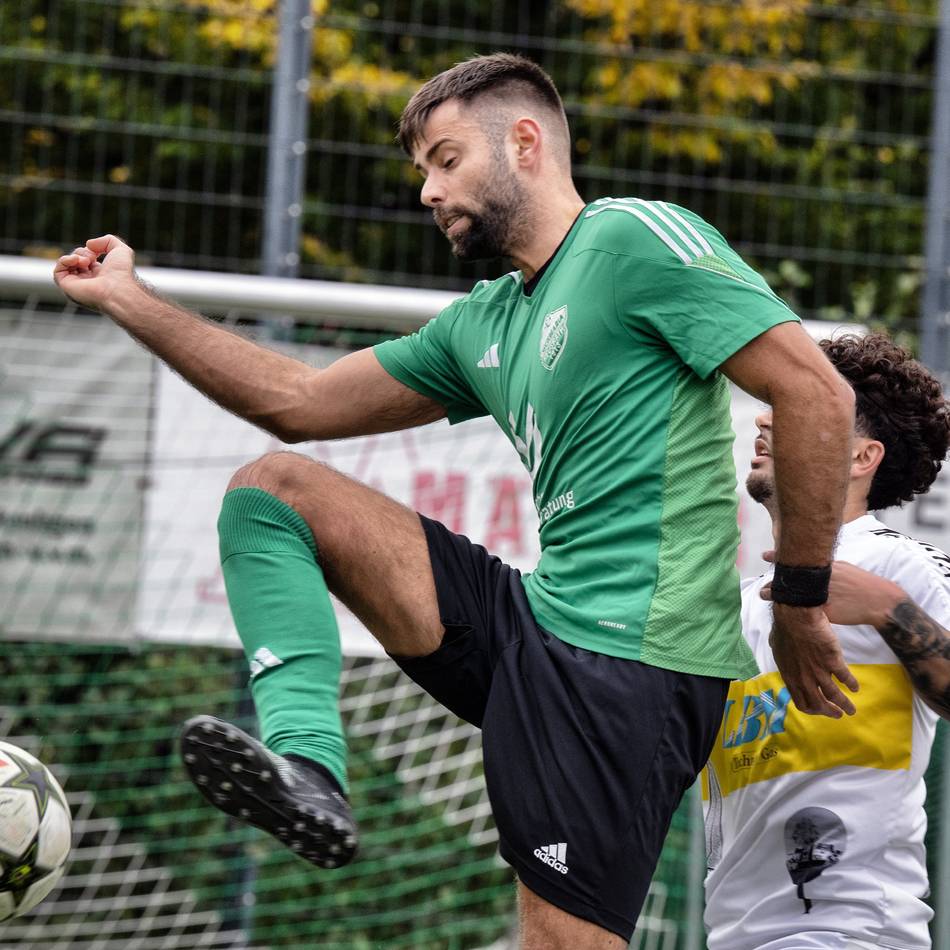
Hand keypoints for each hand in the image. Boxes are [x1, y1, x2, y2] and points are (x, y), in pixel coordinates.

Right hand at [53, 234, 137, 312]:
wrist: (118, 289)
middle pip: (75, 260)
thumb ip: (107, 240)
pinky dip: (64, 260)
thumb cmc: (122, 273)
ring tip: (86, 260)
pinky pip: (57, 271)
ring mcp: (77, 286)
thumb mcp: (121, 250)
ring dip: (75, 256)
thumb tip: (88, 244)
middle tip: (91, 256)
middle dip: (82, 252)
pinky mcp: (68, 288)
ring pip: (66, 265)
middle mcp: (88, 282)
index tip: (96, 251)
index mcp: (100, 276)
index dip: (89, 250)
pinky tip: (77, 261)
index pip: (87, 259)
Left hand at [760, 553, 905, 629]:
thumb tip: (812, 560)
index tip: (763, 555)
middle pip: (792, 579)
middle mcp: (822, 579)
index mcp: (826, 567)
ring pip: (795, 596)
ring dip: (779, 596)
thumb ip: (826, 567)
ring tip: (764, 595)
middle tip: (762, 587)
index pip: (798, 560)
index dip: (779, 557)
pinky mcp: (827, 611)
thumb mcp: (844, 568)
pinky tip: (784, 612)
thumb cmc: (862, 583)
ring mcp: (823, 595)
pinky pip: (806, 612)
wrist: (881, 601)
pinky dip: (795, 611)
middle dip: (776, 582)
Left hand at [768, 603, 858, 717]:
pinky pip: (845, 677)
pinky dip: (851, 684)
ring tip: (851, 709)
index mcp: (790, 676)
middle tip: (838, 714)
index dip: (812, 709)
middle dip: (830, 712)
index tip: (820, 710)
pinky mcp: (832, 661)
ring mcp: (818, 671)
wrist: (795, 616)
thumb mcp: (778, 649)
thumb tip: (786, 660)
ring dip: (845, 705)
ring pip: (834, 696)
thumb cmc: (784, 628)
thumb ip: (786, 660)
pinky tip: (855, 687)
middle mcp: (804, 678)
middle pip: (819, 704)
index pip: (801, 702)